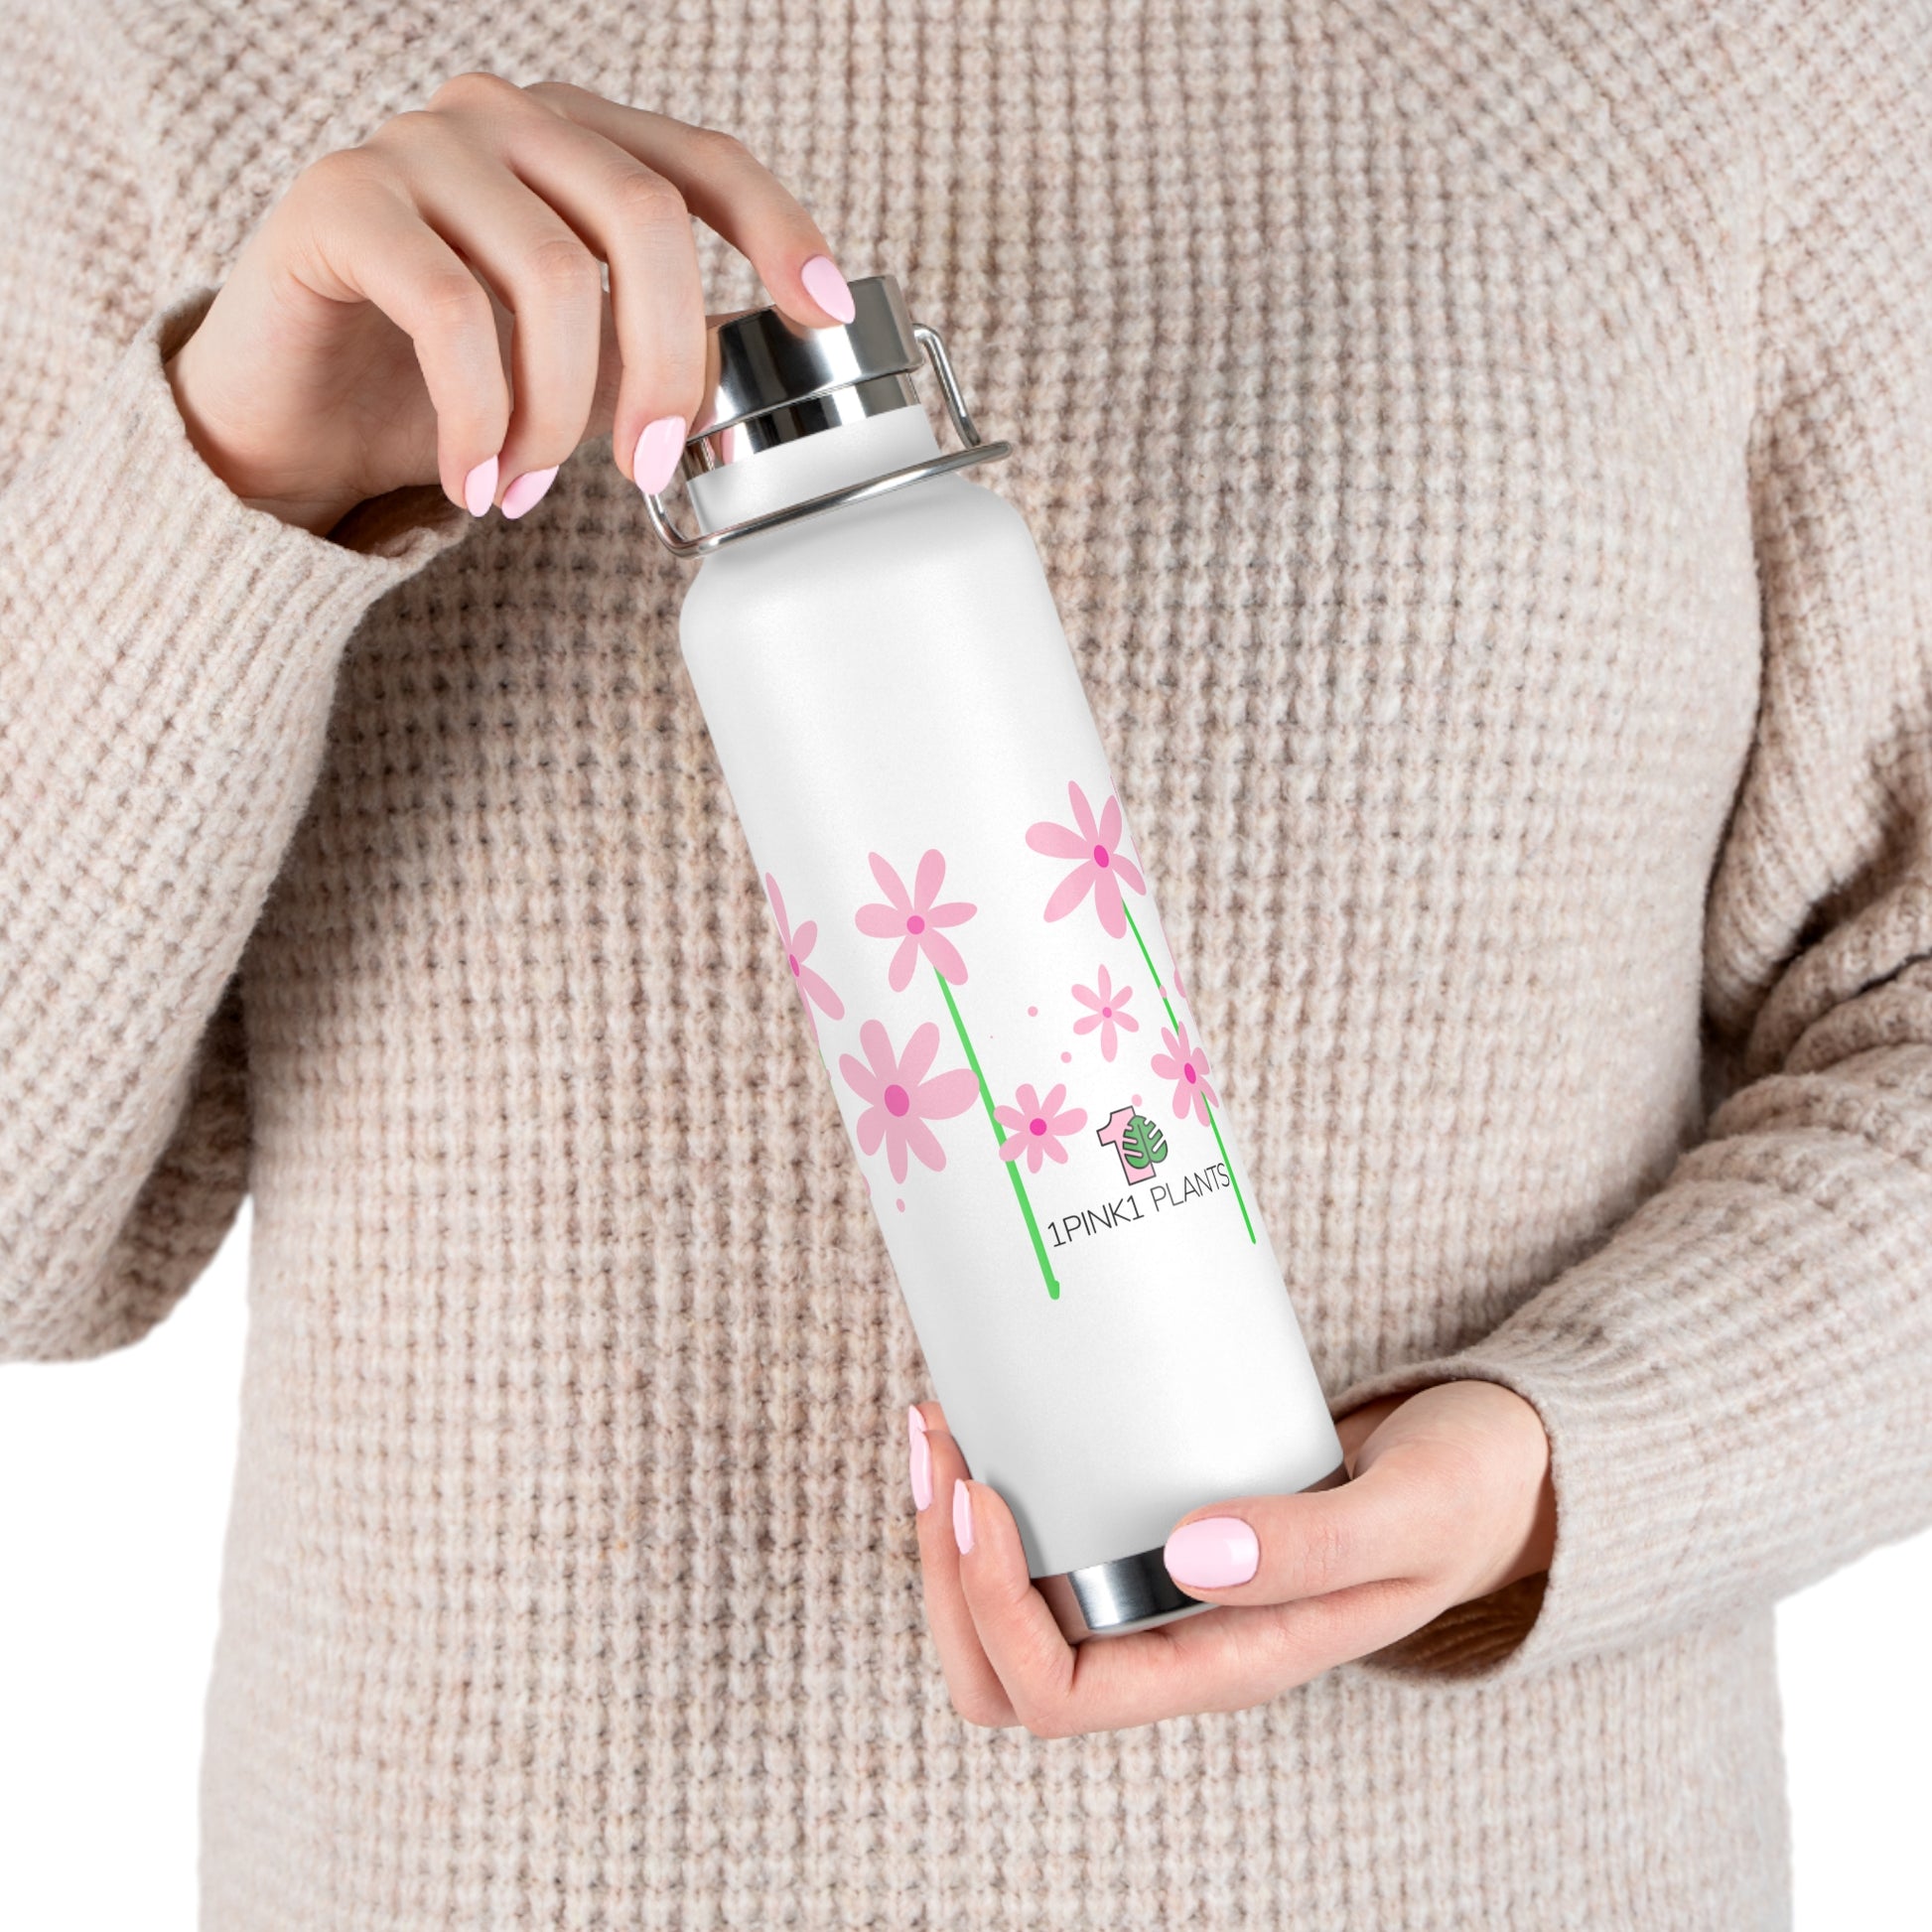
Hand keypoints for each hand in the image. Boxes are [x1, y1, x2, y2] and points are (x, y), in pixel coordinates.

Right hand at [164, 72, 854, 534]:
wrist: (288, 419)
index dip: (777, 230)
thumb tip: (750, 372)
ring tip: (528, 493)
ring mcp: (418, 144)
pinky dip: (482, 418)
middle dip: (665, 363)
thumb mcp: (575, 368)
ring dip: (554, 417)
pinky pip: (453, 313)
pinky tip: (477, 481)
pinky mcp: (340, 199)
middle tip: (649, 466)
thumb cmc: (440, 387)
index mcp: (574, 142)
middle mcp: (502, 118)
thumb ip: (651, 345)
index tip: (824, 314)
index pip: (702, 162)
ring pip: (552, 277)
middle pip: (644, 218)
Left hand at [907, 1379, 1556, 1736]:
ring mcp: (1164, 1592)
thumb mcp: (1414, 1513)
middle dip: (944, 1574)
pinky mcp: (1158, 1532)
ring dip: (952, 1533)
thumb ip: (1315, 1545)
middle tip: (942, 1446)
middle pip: (1007, 1674)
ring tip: (943, 1424)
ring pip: (1008, 1614)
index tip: (988, 1494)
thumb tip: (1187, 1556)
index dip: (995, 1611)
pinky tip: (994, 1416)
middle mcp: (1179, 1642)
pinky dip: (1001, 1490)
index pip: (1064, 1695)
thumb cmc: (1465, 1498)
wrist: (1494, 1471)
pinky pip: (1048, 1545)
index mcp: (1230, 1663)